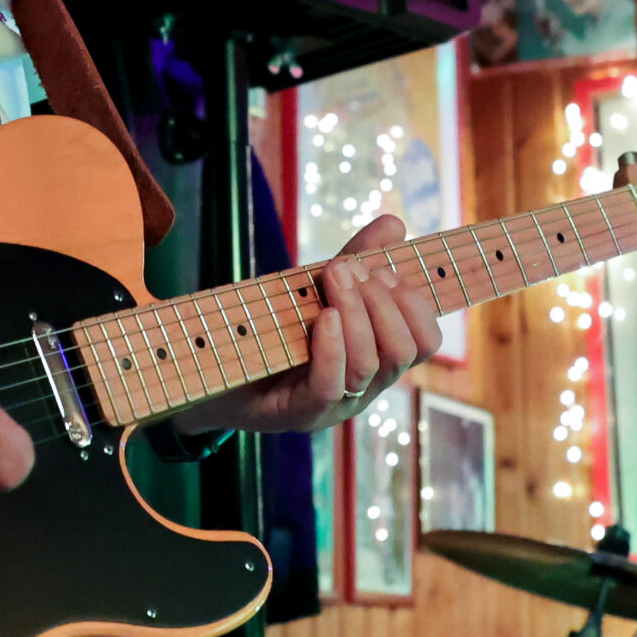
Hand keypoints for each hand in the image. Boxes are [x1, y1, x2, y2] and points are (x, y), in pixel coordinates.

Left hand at [173, 216, 441, 436]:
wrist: (210, 368)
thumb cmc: (270, 329)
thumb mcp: (317, 287)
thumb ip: (357, 259)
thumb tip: (395, 223)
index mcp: (377, 358)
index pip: (426, 341)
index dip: (415, 303)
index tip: (384, 268)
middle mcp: (365, 387)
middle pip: (405, 350)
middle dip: (383, 301)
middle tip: (348, 268)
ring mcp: (335, 404)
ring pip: (370, 365)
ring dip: (356, 312)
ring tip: (334, 277)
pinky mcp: (300, 413)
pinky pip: (332, 385)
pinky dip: (333, 346)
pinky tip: (323, 317)